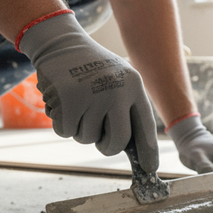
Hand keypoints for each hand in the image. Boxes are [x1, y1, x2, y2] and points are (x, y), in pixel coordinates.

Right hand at [17, 11, 158, 172]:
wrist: (62, 44)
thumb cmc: (93, 69)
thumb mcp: (118, 81)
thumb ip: (127, 110)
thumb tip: (133, 150)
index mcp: (134, 87)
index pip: (145, 127)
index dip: (148, 151)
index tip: (150, 169)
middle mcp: (117, 92)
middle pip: (116, 142)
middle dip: (106, 146)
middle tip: (99, 138)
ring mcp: (92, 95)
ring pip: (87, 139)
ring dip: (80, 129)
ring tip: (78, 104)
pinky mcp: (68, 100)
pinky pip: (66, 132)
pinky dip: (62, 124)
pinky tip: (64, 103)